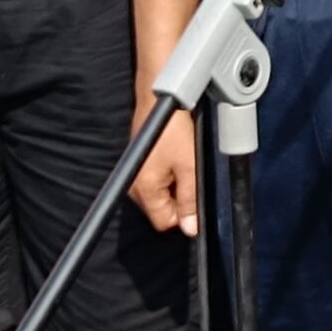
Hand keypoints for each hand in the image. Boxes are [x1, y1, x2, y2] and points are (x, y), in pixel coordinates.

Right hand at [130, 100, 199, 235]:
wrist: (159, 101)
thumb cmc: (172, 130)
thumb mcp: (189, 167)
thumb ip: (190, 200)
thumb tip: (190, 228)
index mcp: (144, 191)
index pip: (164, 222)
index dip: (184, 215)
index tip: (196, 196)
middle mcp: (135, 187)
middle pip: (162, 209)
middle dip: (180, 198)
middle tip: (190, 173)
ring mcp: (136, 176)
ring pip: (162, 195)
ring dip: (177, 184)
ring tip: (183, 162)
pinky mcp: (140, 166)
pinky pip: (158, 181)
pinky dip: (170, 174)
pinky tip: (177, 157)